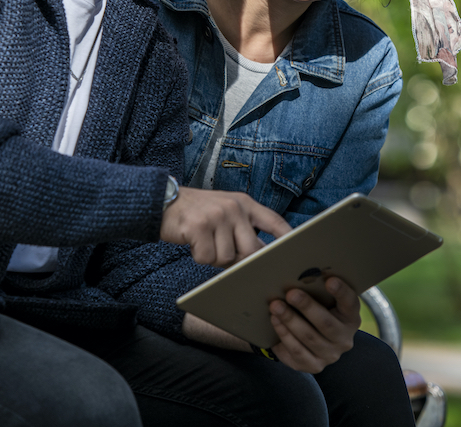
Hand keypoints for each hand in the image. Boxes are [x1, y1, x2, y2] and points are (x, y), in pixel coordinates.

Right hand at [160, 187, 290, 267]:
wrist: (163, 202)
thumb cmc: (198, 213)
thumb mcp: (225, 211)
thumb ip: (243, 228)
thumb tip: (260, 256)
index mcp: (244, 203)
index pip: (273, 221)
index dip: (287, 237)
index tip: (296, 251)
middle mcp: (233, 207)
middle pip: (251, 250)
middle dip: (238, 259)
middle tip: (222, 252)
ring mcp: (216, 216)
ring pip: (227, 257)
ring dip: (214, 257)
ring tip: (204, 242)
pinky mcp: (198, 227)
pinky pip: (207, 257)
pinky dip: (199, 256)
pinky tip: (193, 242)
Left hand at [267, 277, 360, 373]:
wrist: (309, 339)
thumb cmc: (315, 310)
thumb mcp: (322, 300)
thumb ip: (316, 287)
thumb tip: (294, 270)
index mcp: (351, 317)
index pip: (350, 303)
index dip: (341, 292)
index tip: (330, 280)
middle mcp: (344, 338)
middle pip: (326, 323)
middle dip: (307, 307)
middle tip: (291, 293)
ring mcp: (330, 355)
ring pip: (309, 337)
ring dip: (290, 320)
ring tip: (276, 306)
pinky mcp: (314, 365)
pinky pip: (297, 351)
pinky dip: (284, 334)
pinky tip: (275, 321)